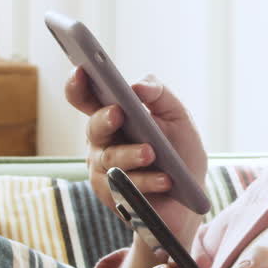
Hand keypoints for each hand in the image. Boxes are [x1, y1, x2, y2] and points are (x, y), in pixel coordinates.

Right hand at [64, 66, 207, 229]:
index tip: (81, 70)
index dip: (77, 84)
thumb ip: (160, 95)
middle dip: (104, 118)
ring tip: (152, 152)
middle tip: (118, 112)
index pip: (86, 97)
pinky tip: (165, 180)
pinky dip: (148, 181)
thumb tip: (137, 86)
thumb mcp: (178, 118)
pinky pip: (126, 187)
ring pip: (111, 158)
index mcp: (112, 117)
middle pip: (94, 126)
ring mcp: (103, 170)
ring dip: (132, 154)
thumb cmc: (180, 152)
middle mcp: (101, 142)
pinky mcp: (113, 196)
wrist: (190, 198)